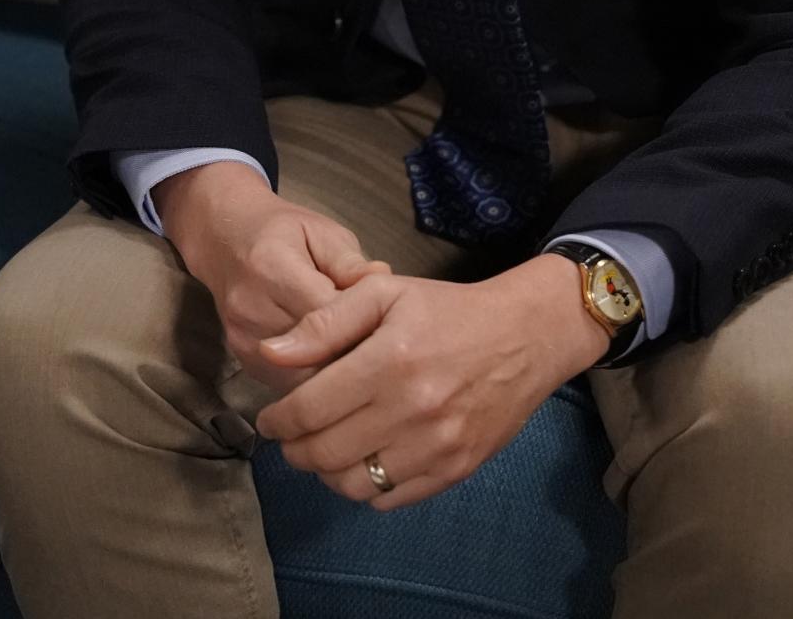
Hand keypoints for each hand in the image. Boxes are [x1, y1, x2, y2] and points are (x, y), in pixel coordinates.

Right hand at [157, 167, 391, 395]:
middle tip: (384, 353)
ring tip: (362, 362)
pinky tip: (333, 366)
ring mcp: (243, 338)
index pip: (325, 312)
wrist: (226, 241)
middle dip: (352, 355)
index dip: (362, 324)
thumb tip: (384, 280)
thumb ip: (350, 262)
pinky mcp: (240, 360)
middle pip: (313, 351)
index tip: (390, 328)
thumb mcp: (322, 232)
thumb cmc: (282, 231)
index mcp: (272, 267)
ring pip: (301, 377)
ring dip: (334, 375)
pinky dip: (313, 380)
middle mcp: (251, 308)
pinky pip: (286, 383)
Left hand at [252, 258, 607, 509]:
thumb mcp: (383, 294)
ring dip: (326, 472)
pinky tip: (365, 458)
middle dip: (295, 449)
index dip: (278, 420)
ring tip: (325, 448)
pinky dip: (366, 487)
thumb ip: (324, 323)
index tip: (270, 419)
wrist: (522, 336)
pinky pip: (390, 499)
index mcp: (390, 361)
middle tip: (291, 436)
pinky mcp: (454, 469)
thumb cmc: (447, 311)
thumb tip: (270, 352)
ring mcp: (436, 446)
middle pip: (325, 453)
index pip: (310, 409)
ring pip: (353, 485)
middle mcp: (413, 409)